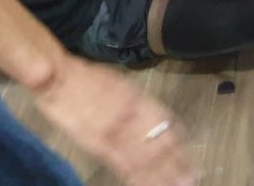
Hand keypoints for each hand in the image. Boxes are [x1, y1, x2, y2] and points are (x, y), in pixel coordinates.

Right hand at [33, 56, 195, 185]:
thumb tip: (159, 119)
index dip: (179, 143)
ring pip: (145, 156)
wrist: (61, 78)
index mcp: (141, 100)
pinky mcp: (99, 142)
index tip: (190, 155)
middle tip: (191, 178)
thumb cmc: (90, 79)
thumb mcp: (123, 84)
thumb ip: (141, 104)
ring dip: (161, 172)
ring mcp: (118, 131)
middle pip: (159, 144)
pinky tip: (146, 182)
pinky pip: (122, 162)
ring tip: (177, 184)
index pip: (167, 125)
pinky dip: (136, 174)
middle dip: (175, 162)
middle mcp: (134, 116)